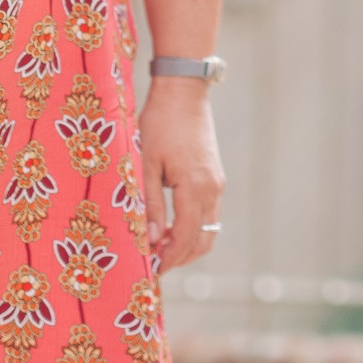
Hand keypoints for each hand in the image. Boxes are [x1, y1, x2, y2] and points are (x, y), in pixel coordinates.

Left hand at [139, 79, 224, 268]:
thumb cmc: (160, 123)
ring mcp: (216, 183)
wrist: (184, 91)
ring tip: (159, 247)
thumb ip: (151, 204)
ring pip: (208, 228)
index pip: (187, 237)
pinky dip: (192, 227)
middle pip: (203, 239)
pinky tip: (169, 225)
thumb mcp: (146, 164)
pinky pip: (207, 212)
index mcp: (196, 188)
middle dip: (181, 257)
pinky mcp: (214, 176)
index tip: (152, 271)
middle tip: (154, 264)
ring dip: (187, 243)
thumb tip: (152, 240)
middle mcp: (213, 189)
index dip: (170, 258)